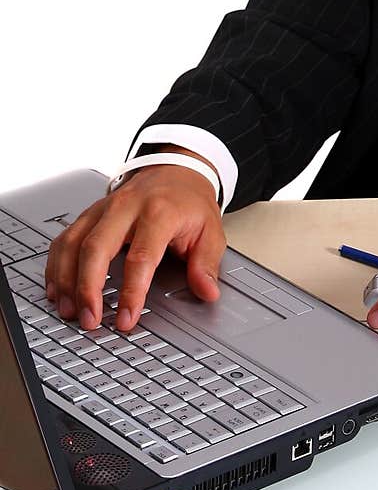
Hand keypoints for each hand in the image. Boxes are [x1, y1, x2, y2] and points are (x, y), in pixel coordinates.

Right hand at [44, 150, 225, 332]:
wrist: (176, 170)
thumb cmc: (189, 202)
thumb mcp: (210, 230)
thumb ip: (206, 264)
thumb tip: (207, 292)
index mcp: (159, 212)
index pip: (141, 256)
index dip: (131, 291)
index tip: (126, 318)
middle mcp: (126, 208)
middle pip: (96, 247)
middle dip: (88, 288)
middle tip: (90, 319)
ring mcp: (103, 209)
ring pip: (73, 242)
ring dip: (66, 280)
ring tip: (70, 310)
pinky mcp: (89, 214)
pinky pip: (64, 239)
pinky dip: (56, 266)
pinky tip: (58, 289)